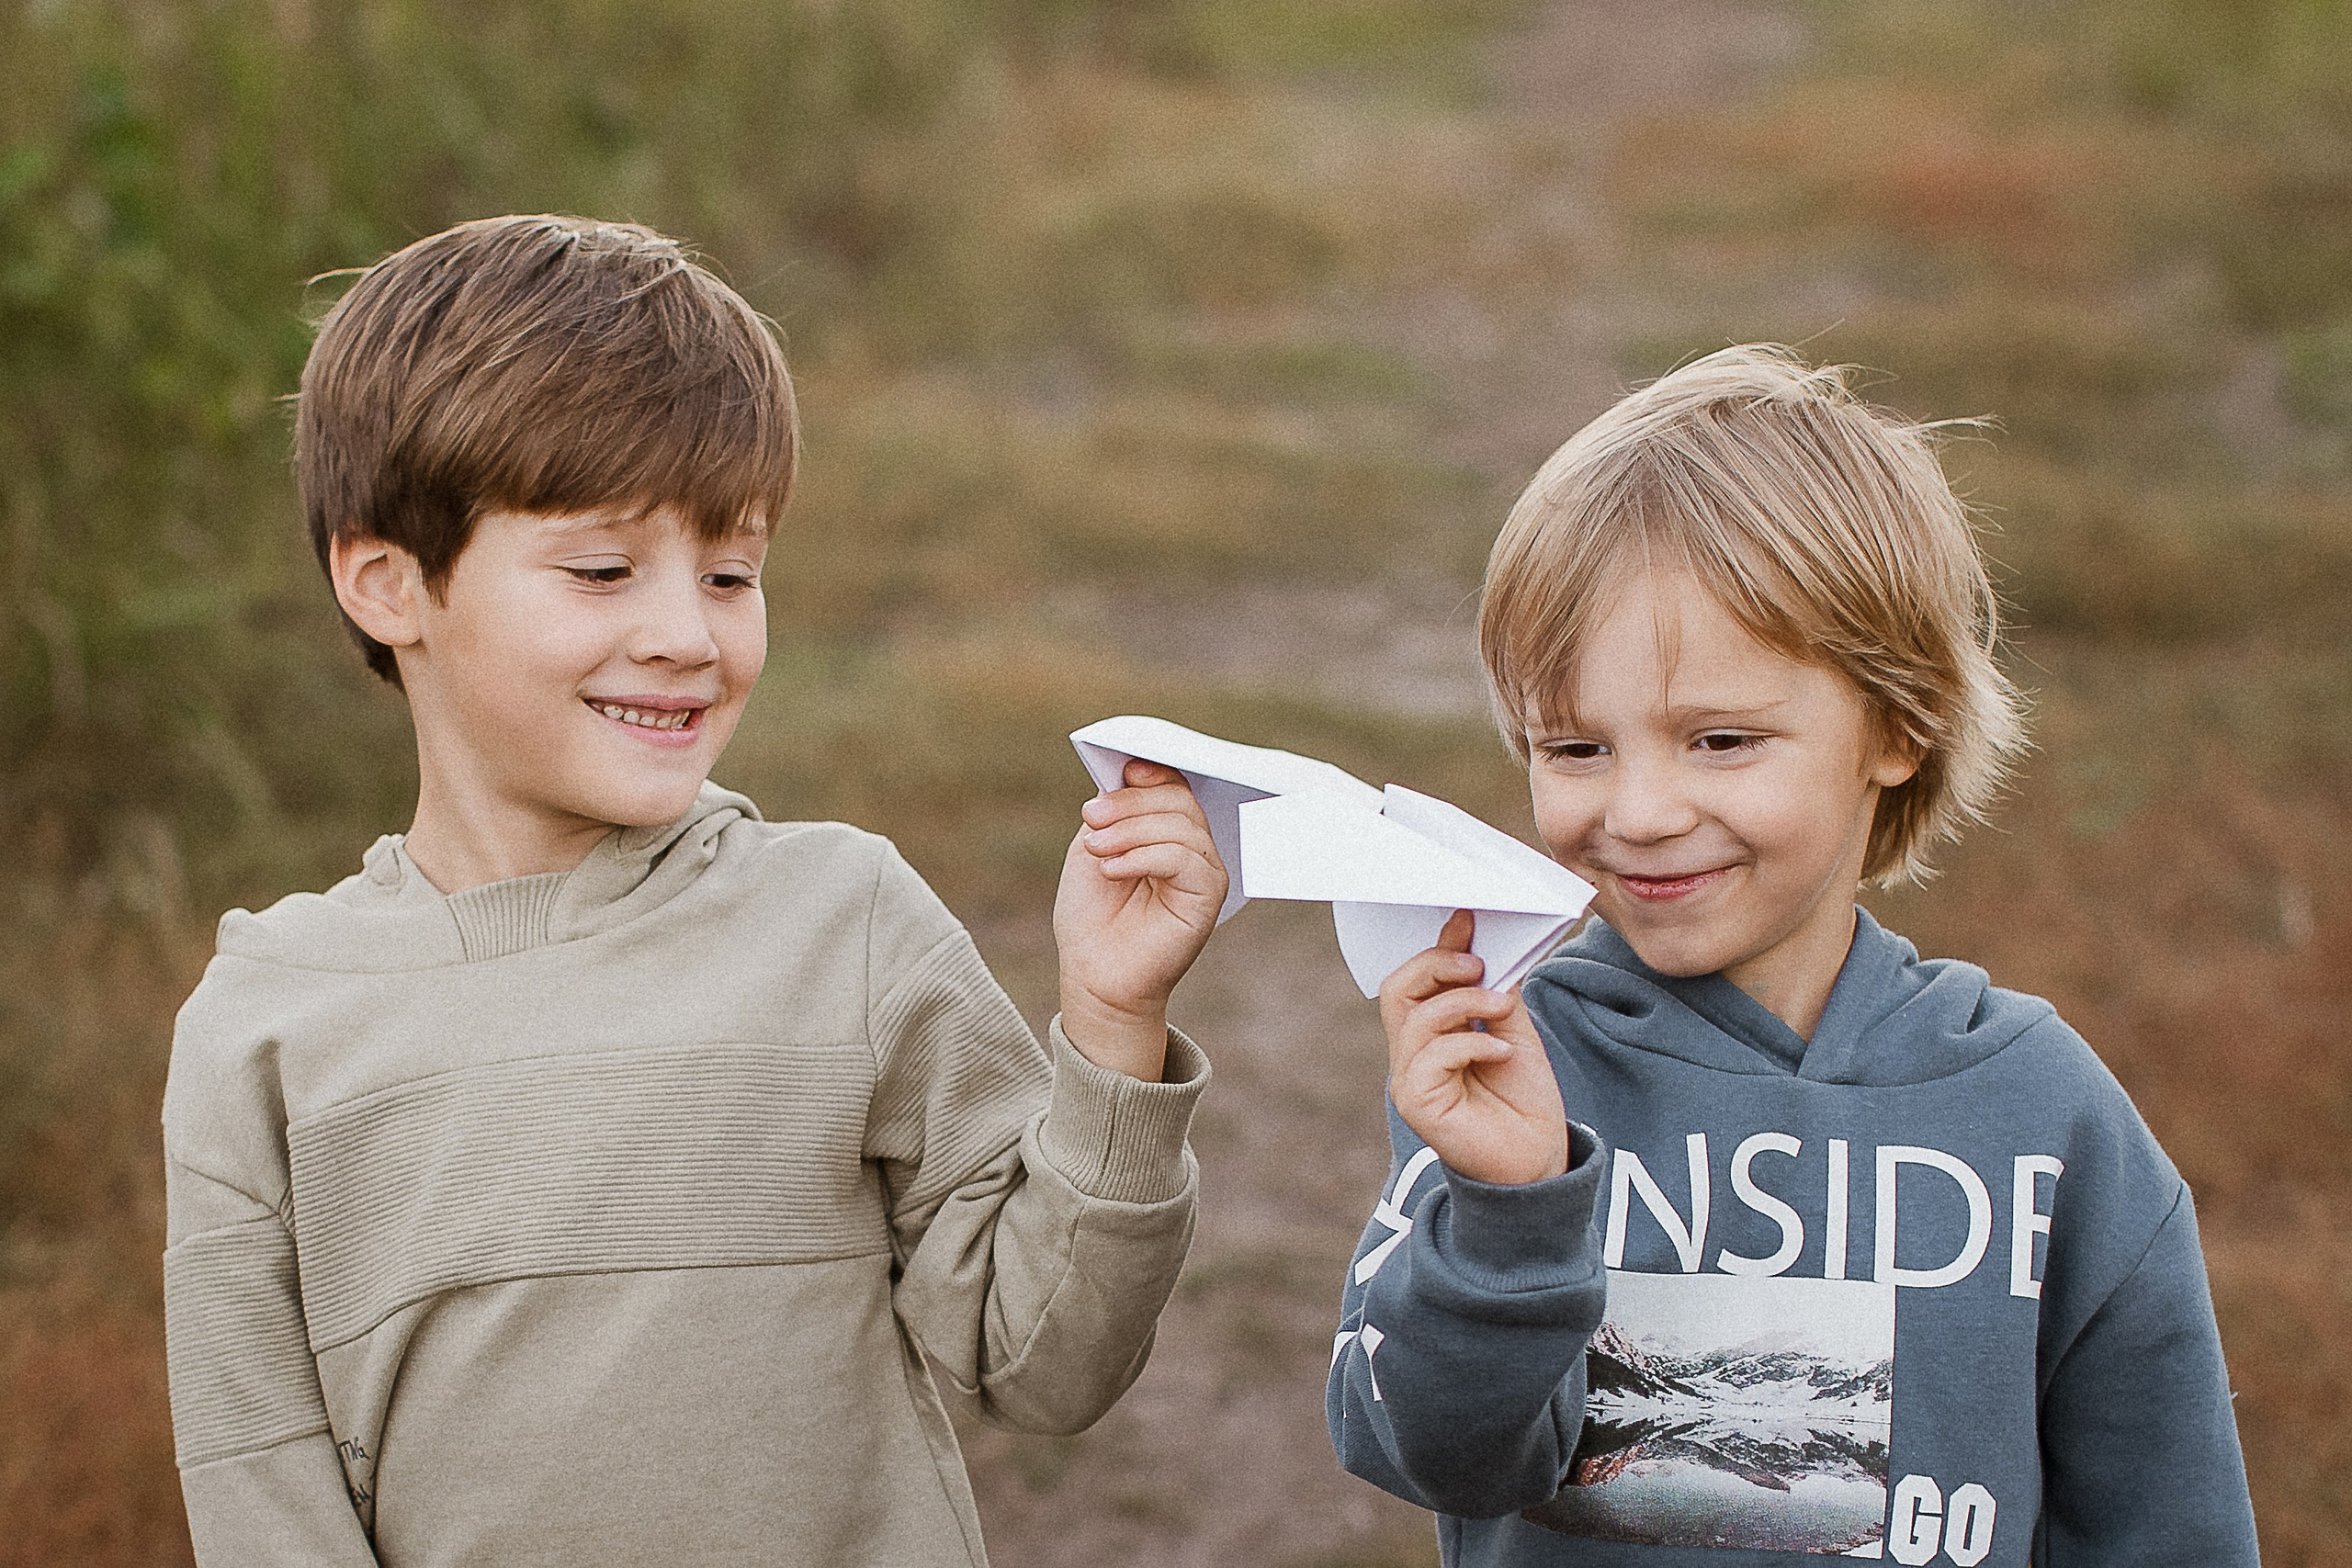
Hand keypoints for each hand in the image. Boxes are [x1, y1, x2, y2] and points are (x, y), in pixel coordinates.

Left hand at [1054, 760, 1228, 1080]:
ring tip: (1097, 850)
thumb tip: (1132, 772)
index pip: (1174, 785)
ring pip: (1181, 825)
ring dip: (1130, 831)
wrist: (1094, 974)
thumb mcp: (1093, 847)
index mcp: (1168, 832)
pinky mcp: (1209, 896)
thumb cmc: (1092, 915)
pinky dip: (1143, 856)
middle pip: (1178, 799)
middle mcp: (1193, 848)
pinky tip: (1113, 870)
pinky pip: (1185, 857)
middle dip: (1130, 804)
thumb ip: (1114, 810)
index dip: (1150, 774)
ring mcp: (1205, 872)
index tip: (1121, 773)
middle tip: (1091, 820)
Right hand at [1380, 909, 1568, 1184]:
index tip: (1468, 921)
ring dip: (1464, 1002)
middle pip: (1397, 989)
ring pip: (1415, 1018)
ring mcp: (1409, 1080)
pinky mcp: (1417, 1103)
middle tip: (1479, 965)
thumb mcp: (1513, 1032)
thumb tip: (1487, 950)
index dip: (1438, 948)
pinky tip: (1502, 1051)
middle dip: (1437, 966)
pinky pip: (1431, 1055)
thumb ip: (1495, 994)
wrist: (1538, 1160)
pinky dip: (1470, 1043)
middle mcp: (1411, 1055)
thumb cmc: (1523, 1101)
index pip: (1415, 980)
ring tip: (1503, 1009)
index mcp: (1429, 1035)